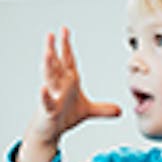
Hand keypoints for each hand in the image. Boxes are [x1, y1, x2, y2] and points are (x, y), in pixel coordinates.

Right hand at [25, 28, 120, 152]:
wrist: (50, 132)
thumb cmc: (63, 117)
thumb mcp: (87, 111)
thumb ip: (103, 109)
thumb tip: (119, 110)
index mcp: (68, 81)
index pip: (66, 60)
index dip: (65, 45)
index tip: (64, 30)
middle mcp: (58, 86)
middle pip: (55, 64)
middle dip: (53, 49)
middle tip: (51, 35)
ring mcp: (52, 96)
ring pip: (49, 79)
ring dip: (48, 66)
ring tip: (47, 53)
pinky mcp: (48, 110)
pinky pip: (47, 102)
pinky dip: (45, 95)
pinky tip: (42, 88)